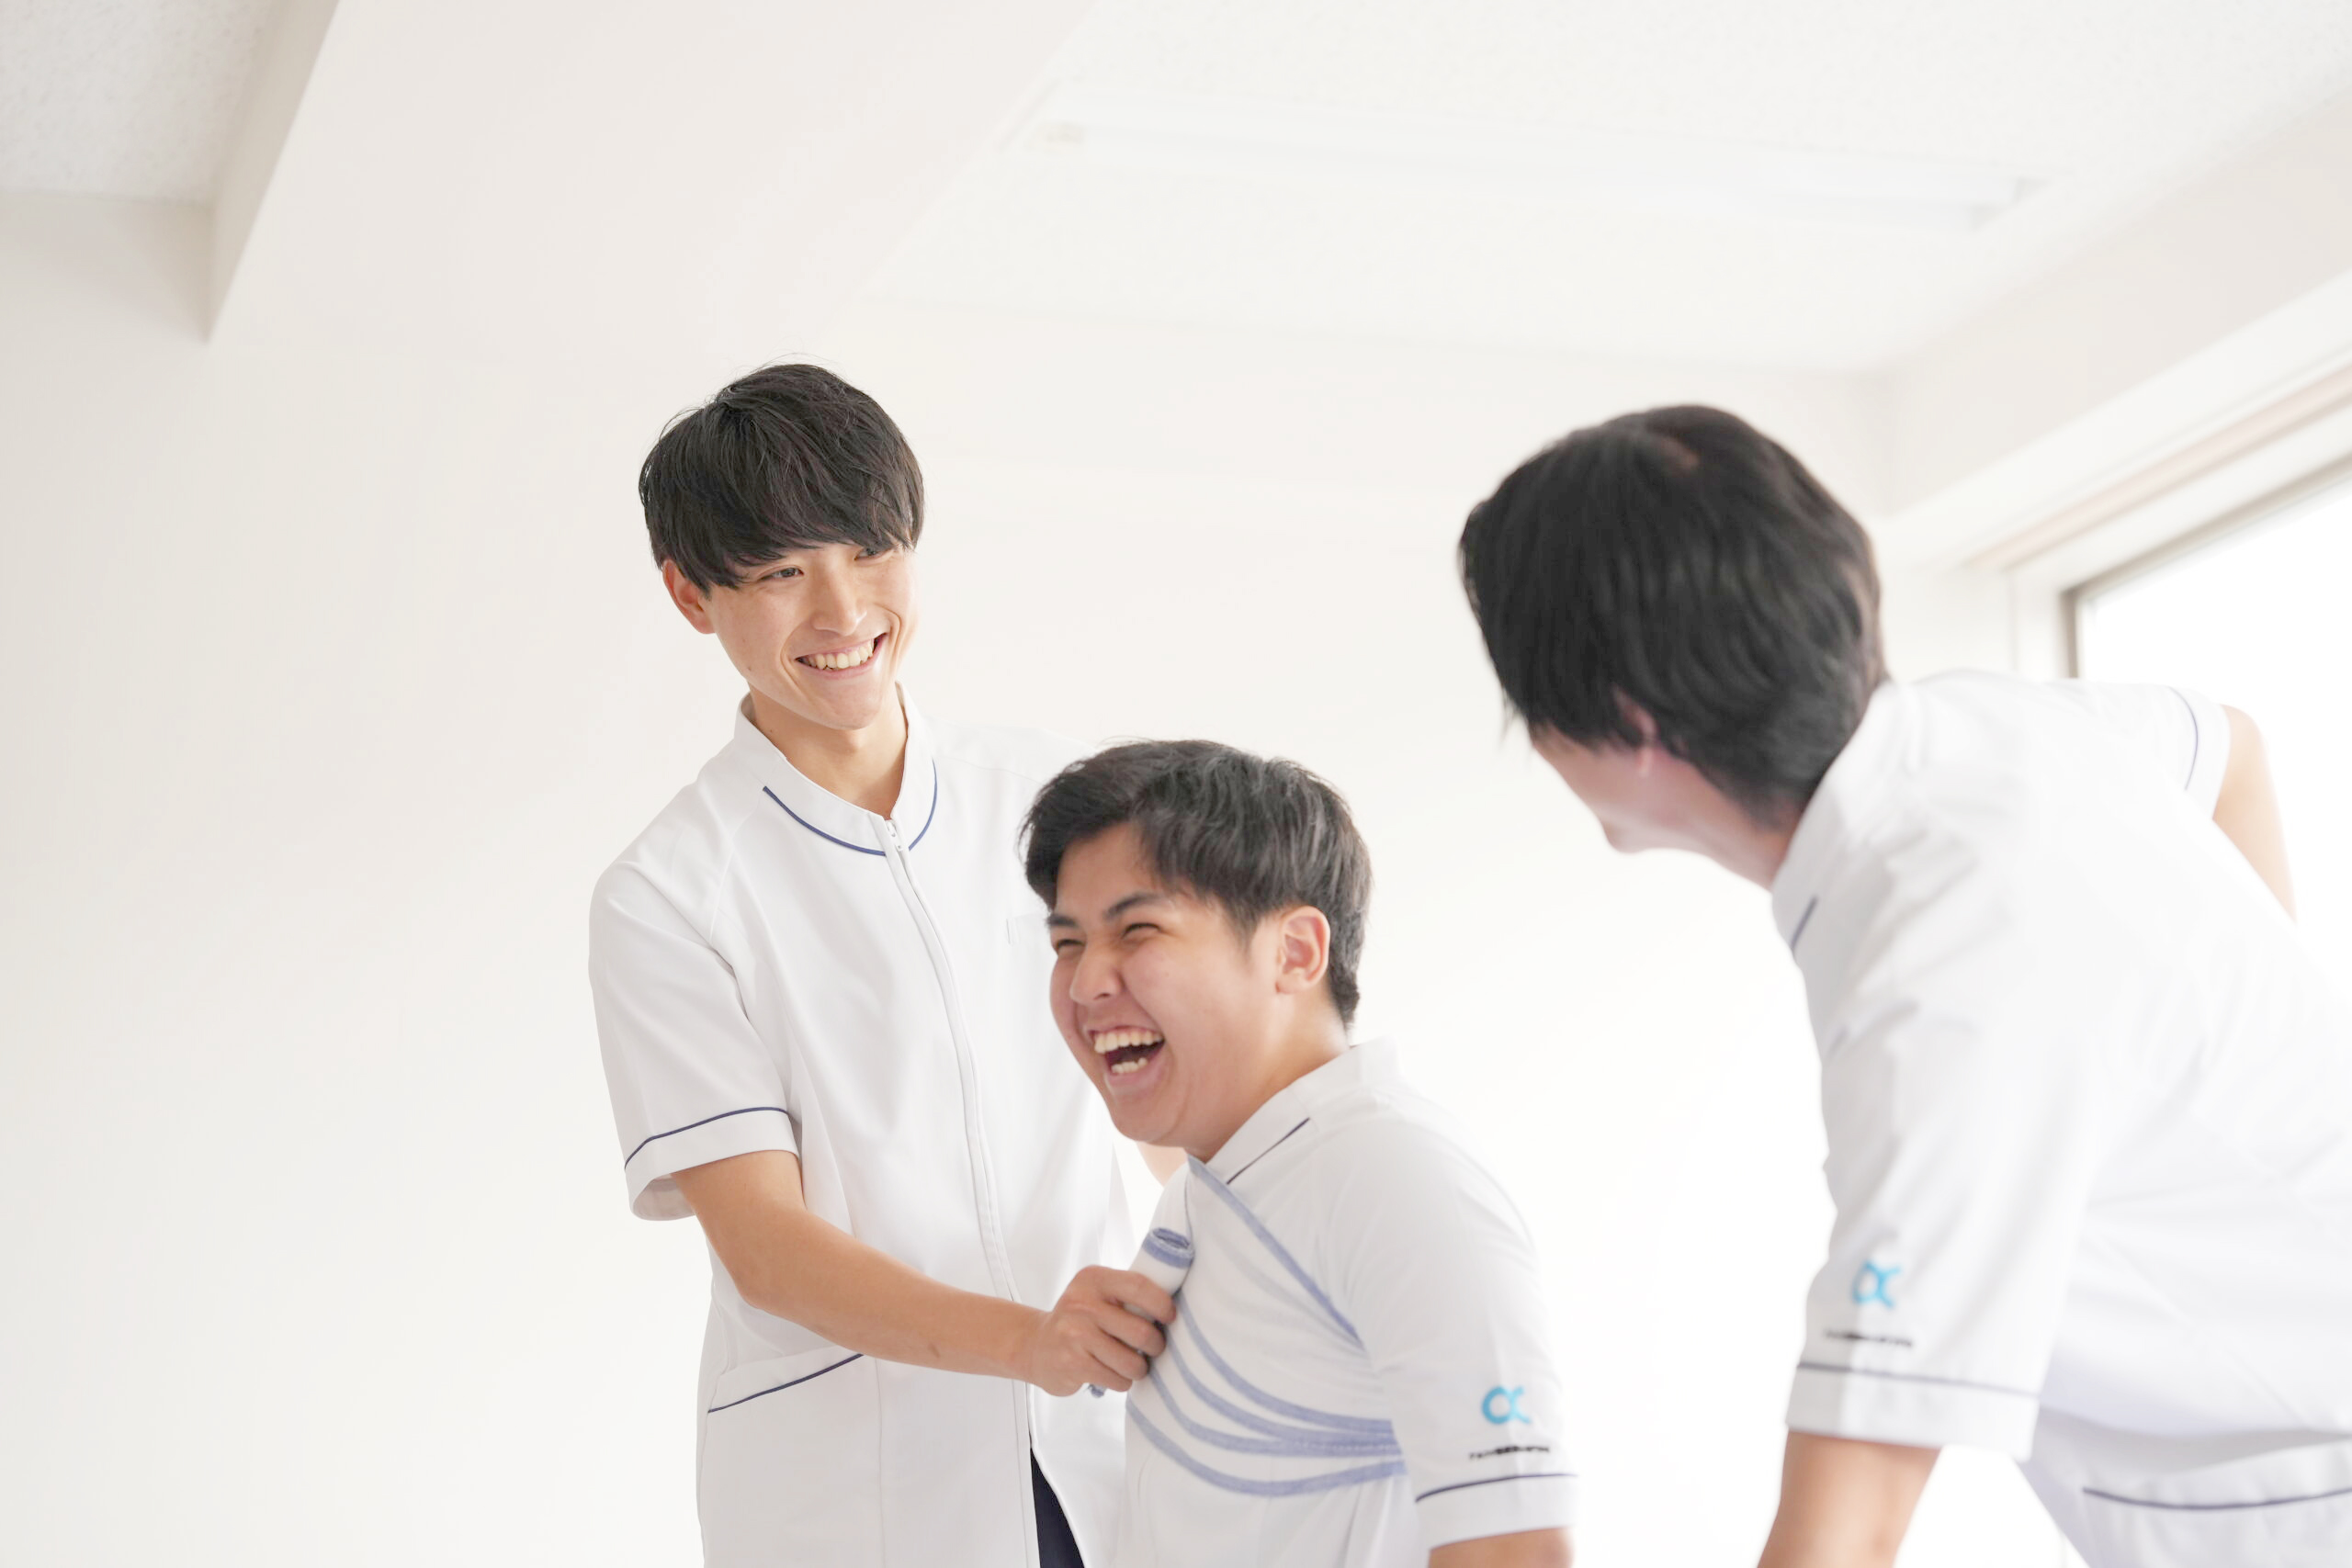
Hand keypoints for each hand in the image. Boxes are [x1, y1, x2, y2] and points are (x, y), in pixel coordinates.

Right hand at [1015, 1266, 1174, 1395]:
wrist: (1037, 1346)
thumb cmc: (1080, 1321)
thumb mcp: (1097, 1294)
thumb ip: (1127, 1294)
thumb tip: (1174, 1308)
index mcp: (1093, 1279)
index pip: (1139, 1286)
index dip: (1163, 1305)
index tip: (1170, 1318)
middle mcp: (1082, 1303)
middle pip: (1141, 1330)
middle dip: (1156, 1346)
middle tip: (1154, 1349)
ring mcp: (1075, 1334)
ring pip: (1131, 1361)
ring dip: (1139, 1368)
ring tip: (1133, 1364)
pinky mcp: (1072, 1363)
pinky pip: (1117, 1379)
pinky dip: (1122, 1381)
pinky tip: (1113, 1373)